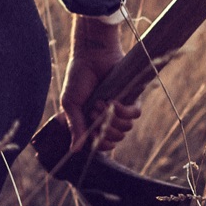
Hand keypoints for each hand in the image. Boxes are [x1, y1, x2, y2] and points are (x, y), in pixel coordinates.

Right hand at [60, 17, 140, 153]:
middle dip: (103, 127)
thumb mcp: (70, 103)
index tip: (93, 134)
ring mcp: (120, 109)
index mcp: (91, 121)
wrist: (91, 55)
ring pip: (125, 129)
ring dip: (112, 118)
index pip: (101, 144)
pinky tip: (113, 101)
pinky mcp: (132, 98)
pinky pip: (135, 114)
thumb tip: (74, 150)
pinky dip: (124, 111)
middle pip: (115, 139)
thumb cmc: (78, 77)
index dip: (99, 144)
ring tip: (101, 102)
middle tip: (93, 109)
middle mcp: (107, 117)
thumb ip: (75, 126)